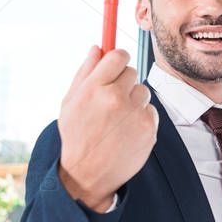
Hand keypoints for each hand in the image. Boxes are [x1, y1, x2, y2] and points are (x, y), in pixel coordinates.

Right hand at [57, 46, 158, 212]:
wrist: (88, 174)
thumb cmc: (77, 135)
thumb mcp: (70, 102)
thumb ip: (85, 72)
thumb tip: (97, 47)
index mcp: (94, 88)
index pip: (118, 55)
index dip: (118, 59)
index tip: (116, 66)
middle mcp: (116, 98)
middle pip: (132, 71)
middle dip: (124, 82)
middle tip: (112, 100)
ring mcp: (135, 113)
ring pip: (143, 91)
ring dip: (134, 100)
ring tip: (117, 119)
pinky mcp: (149, 128)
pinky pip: (151, 110)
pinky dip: (142, 118)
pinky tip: (127, 131)